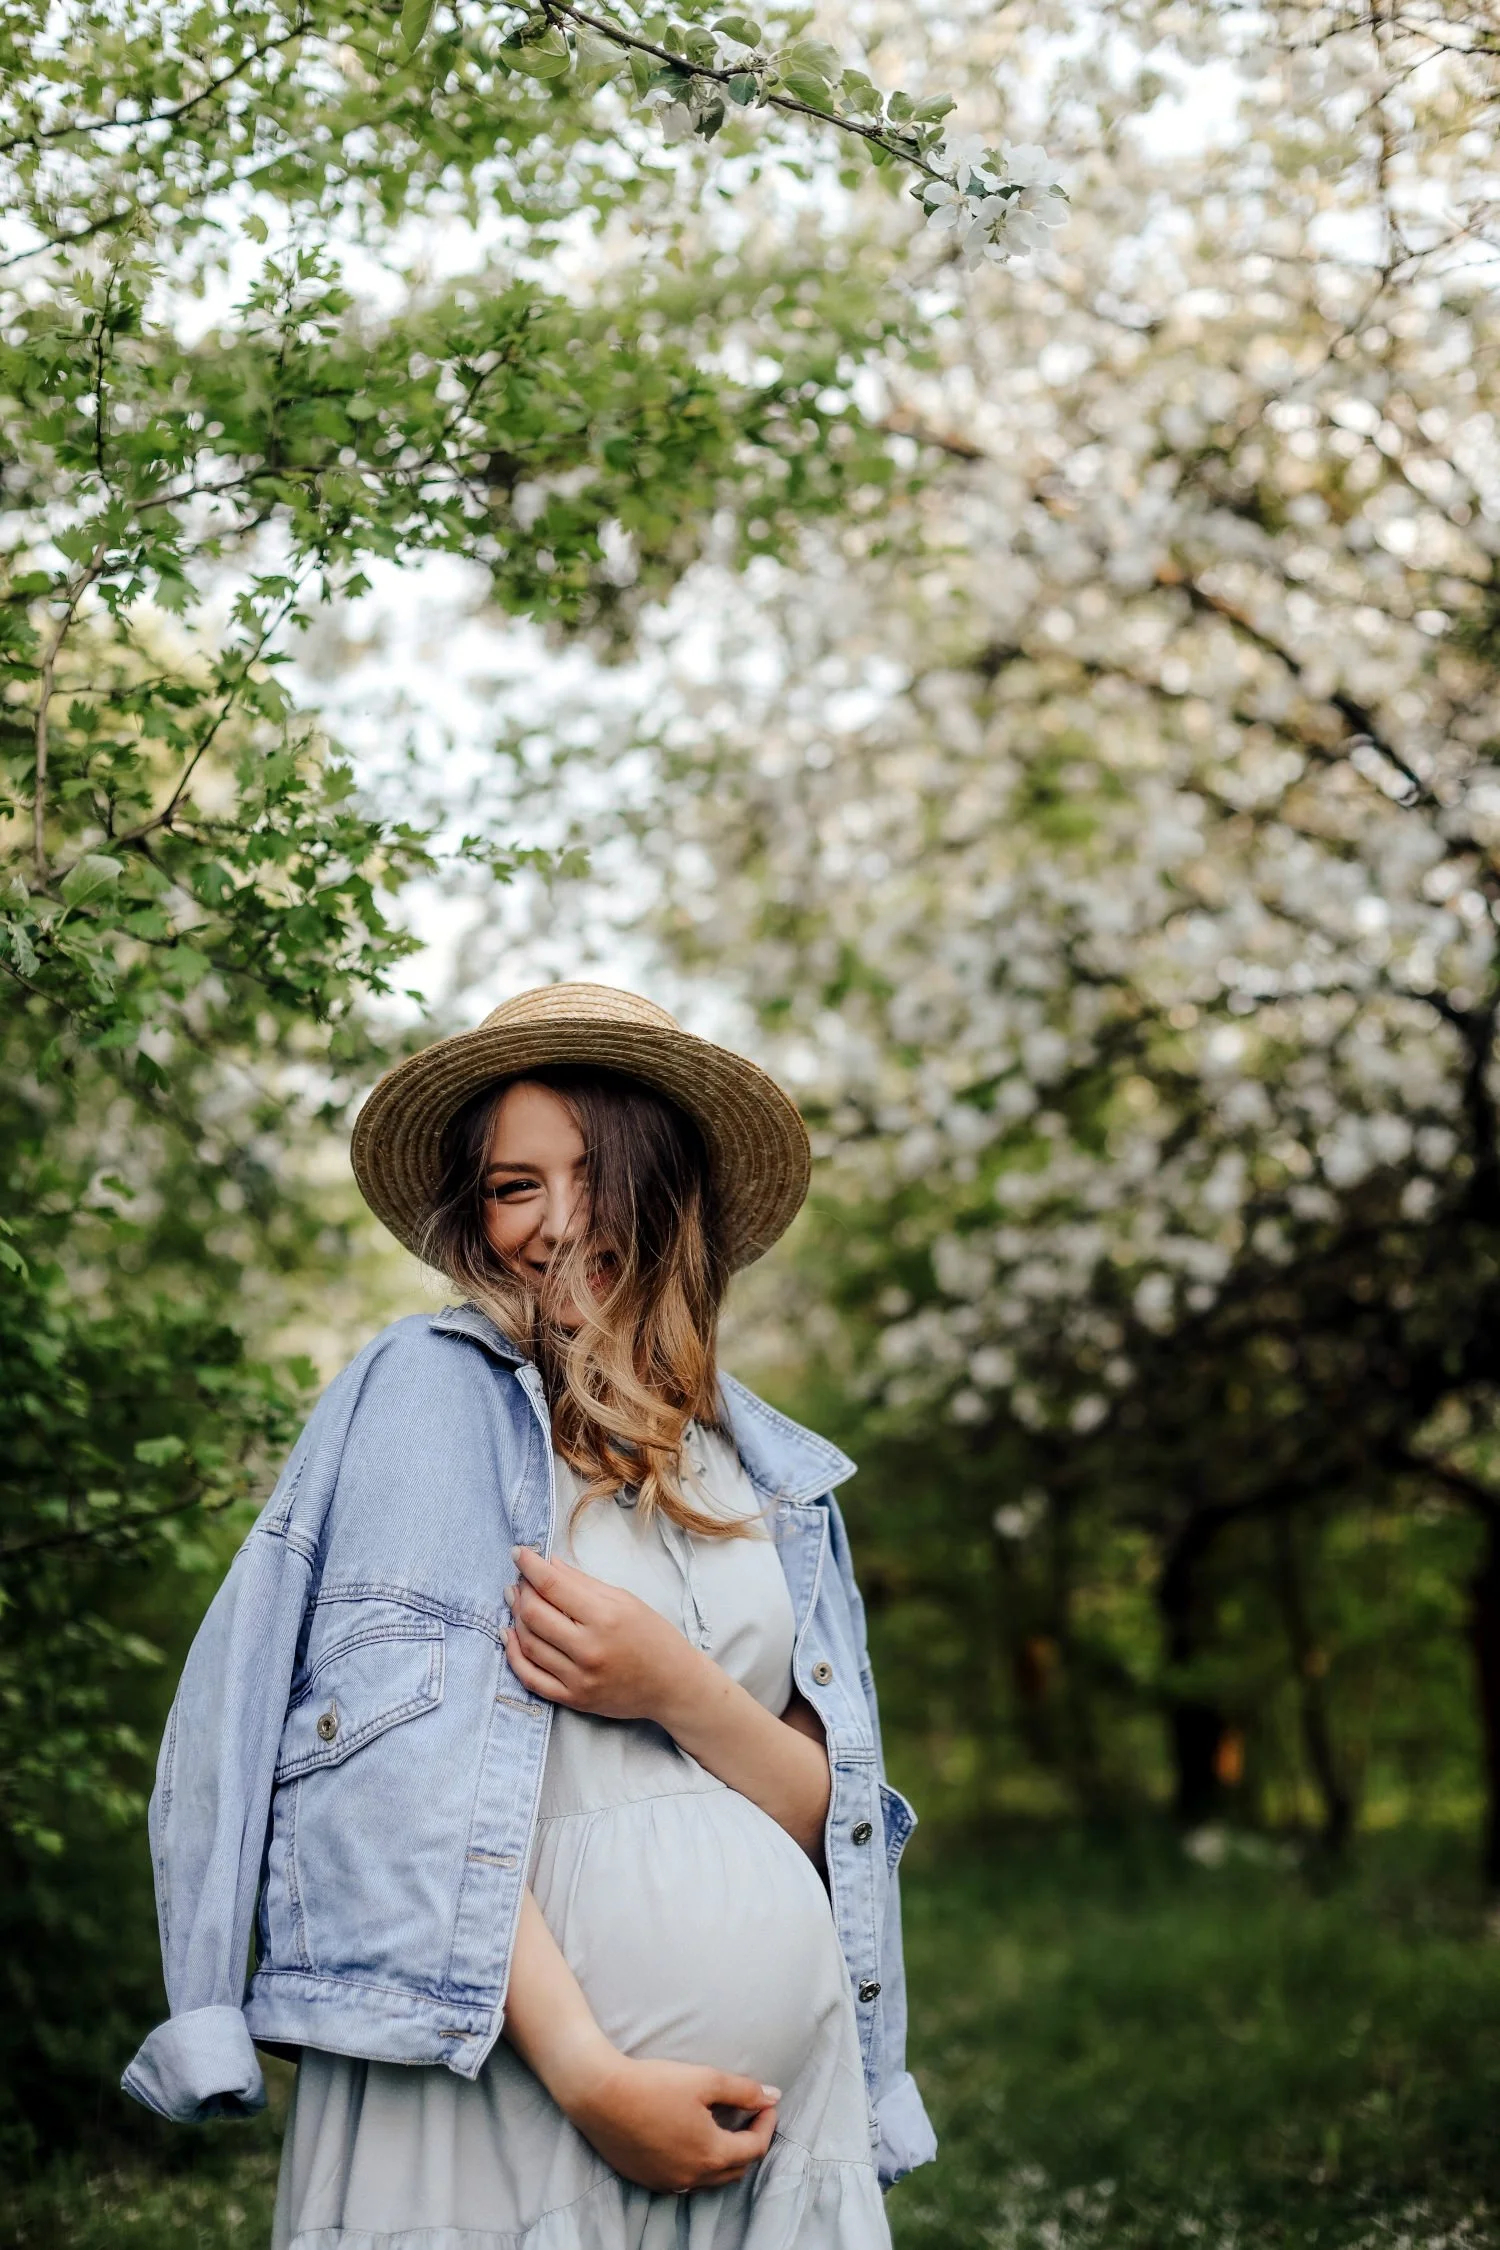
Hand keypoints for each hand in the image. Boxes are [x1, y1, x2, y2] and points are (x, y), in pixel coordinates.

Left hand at [501, 1546, 703, 1724]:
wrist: (673, 1684)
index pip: (553, 1586)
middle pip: (535, 1614)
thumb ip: (583, 1583)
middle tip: (519, 1579)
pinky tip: (510, 1635)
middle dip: (521, 1591)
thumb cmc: (653, 1636)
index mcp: (605, 1617)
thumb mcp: (624, 1599)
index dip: (529, 1565)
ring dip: (515, 1618)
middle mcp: (589, 1649)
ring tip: (516, 1601)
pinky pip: (530, 1678)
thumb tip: (548, 1564)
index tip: (518, 1552)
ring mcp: (579, 1678)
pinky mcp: (573, 1699)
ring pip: (529, 1643)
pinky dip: (514, 1655)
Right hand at [564, 2051, 780, 2193]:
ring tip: (722, 2128)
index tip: (767, 2104)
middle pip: (735, 2168)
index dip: (766, 2124)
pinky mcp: (648, 2180)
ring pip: (710, 2178)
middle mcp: (692, 2177)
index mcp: (711, 2154)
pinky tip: (690, 2139)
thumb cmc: (654, 2084)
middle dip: (749, 2143)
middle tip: (749, 2116)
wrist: (600, 2095)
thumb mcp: (705, 2080)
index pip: (755, 2148)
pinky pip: (684, 2179)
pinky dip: (697, 2163)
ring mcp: (668, 2182)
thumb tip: (772, 2096)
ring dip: (724, 2157)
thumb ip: (743, 2091)